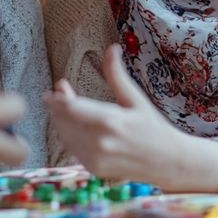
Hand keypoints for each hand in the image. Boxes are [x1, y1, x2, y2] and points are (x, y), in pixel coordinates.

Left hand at [42, 44, 217, 191]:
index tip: (51, 93)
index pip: (70, 109)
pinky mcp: (94, 169)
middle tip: (58, 95)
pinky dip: (70, 137)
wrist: (167, 160)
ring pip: (66, 137)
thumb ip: (117, 75)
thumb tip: (111, 48)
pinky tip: (77, 128)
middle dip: (57, 108)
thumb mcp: (136, 98)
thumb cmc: (153, 126)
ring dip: (61, 122)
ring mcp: (96, 158)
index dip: (57, 100)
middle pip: (64, 122)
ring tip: (66, 110)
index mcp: (109, 121)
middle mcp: (99, 142)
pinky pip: (73, 150)